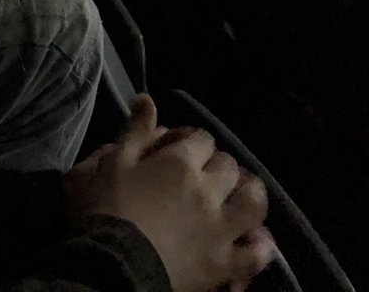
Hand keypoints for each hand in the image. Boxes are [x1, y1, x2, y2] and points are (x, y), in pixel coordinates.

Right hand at [65, 96, 272, 291]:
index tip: (178, 149)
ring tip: (236, 199)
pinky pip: (257, 253)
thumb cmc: (108, 211)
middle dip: (217, 165)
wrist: (112, 269)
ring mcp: (221, 229)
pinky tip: (253, 239)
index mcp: (181, 163)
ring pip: (253, 202)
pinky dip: (260, 245)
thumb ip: (135, 130)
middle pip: (228, 166)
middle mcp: (208, 191)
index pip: (202, 139)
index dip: (192, 141)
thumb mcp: (113, 163)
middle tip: (203, 175)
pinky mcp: (226, 265)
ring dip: (248, 195)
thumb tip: (147, 98)